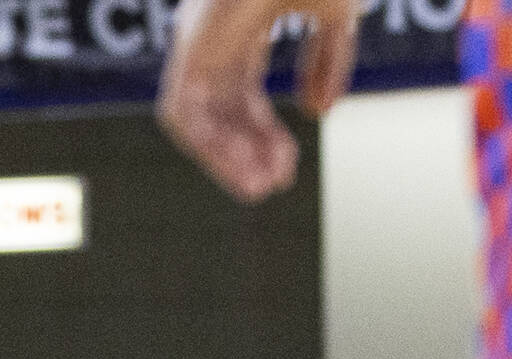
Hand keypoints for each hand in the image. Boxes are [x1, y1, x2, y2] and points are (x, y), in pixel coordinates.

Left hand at [157, 0, 356, 201]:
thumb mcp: (334, 11)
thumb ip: (328, 58)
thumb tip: (319, 113)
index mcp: (242, 26)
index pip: (241, 96)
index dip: (262, 133)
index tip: (286, 165)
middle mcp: (213, 39)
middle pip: (220, 112)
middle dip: (246, 151)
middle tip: (272, 184)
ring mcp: (196, 42)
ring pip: (198, 120)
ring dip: (226, 157)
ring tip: (260, 185)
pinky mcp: (188, 48)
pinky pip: (182, 112)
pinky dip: (209, 144)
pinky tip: (241, 165)